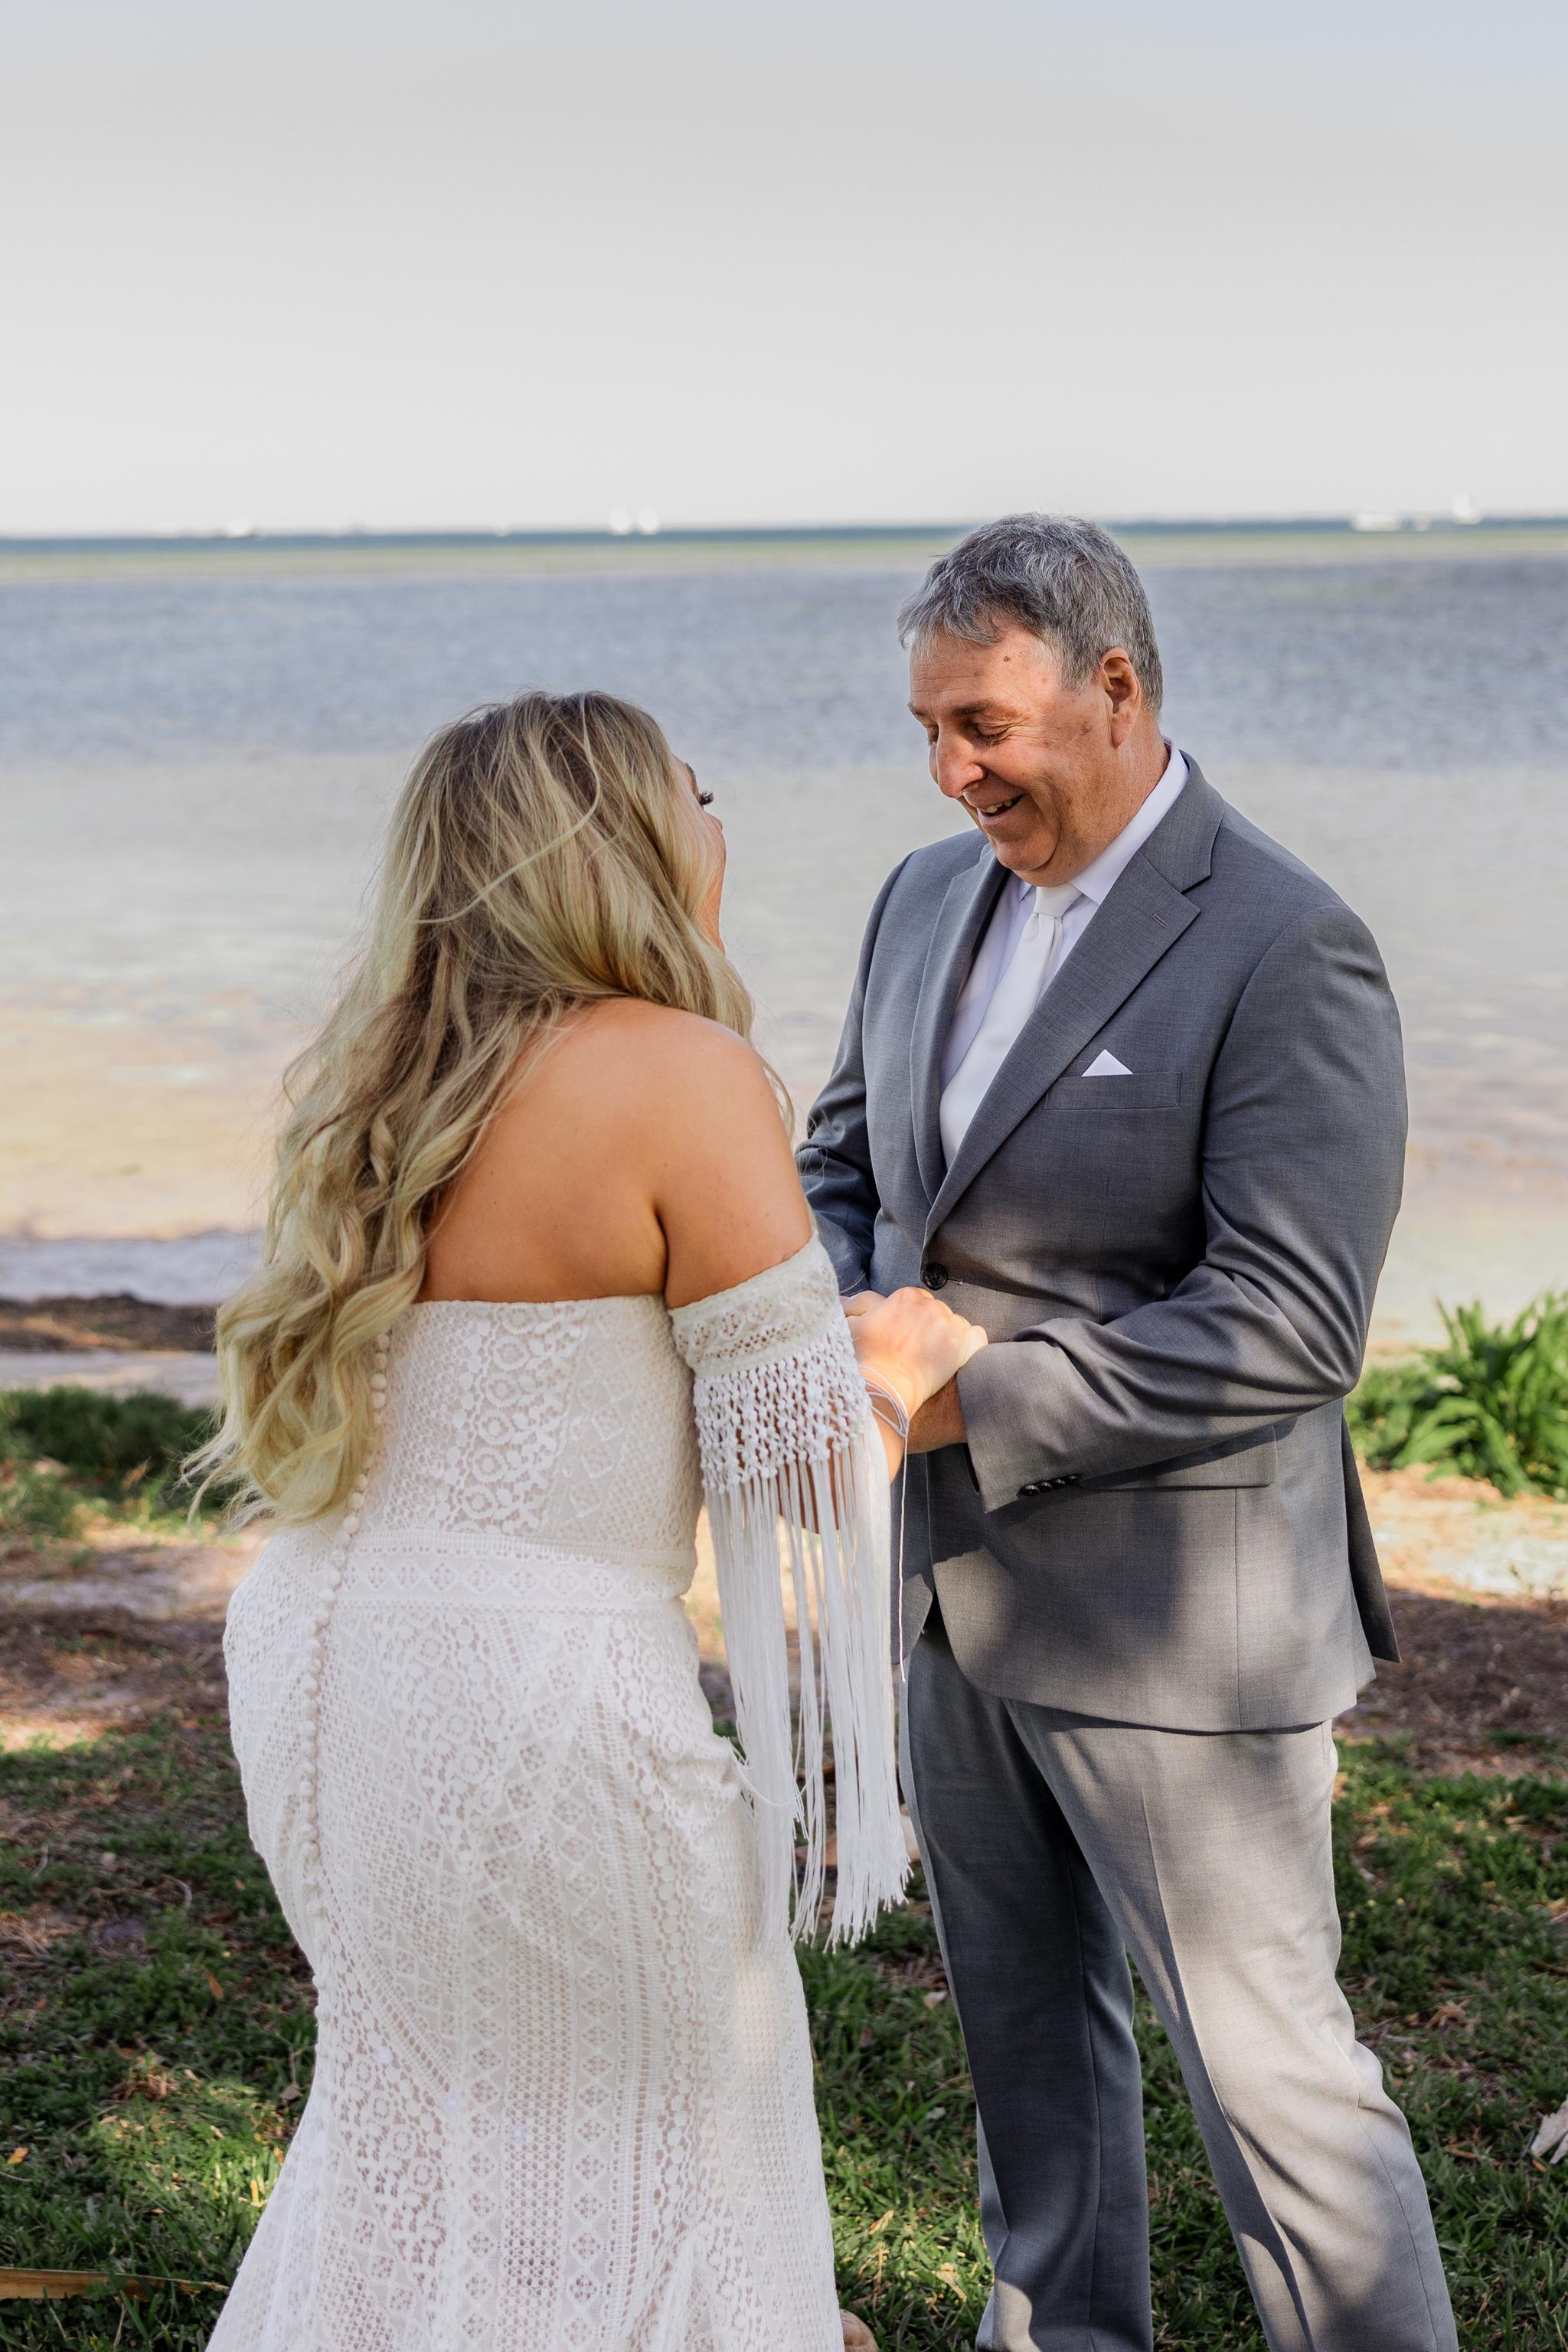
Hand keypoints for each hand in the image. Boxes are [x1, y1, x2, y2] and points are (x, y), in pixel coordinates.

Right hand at [842, 1287, 986, 1423]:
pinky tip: (956, 1357)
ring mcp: (948, 1324)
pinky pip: (977, 1337)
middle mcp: (930, 1304)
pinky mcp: (961, 1345)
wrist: (881, 1387)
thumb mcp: (852, 1325)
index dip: (912, 1321)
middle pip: (938, 1313)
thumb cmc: (863, 1359)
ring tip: (931, 1358)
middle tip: (915, 1351)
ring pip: (957, 1324)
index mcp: (906, 1296)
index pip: (918, 1303)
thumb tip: (845, 1301)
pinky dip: (971, 1346)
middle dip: (929, 1329)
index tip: (905, 1338)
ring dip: (947, 1338)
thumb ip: (857, 1307)